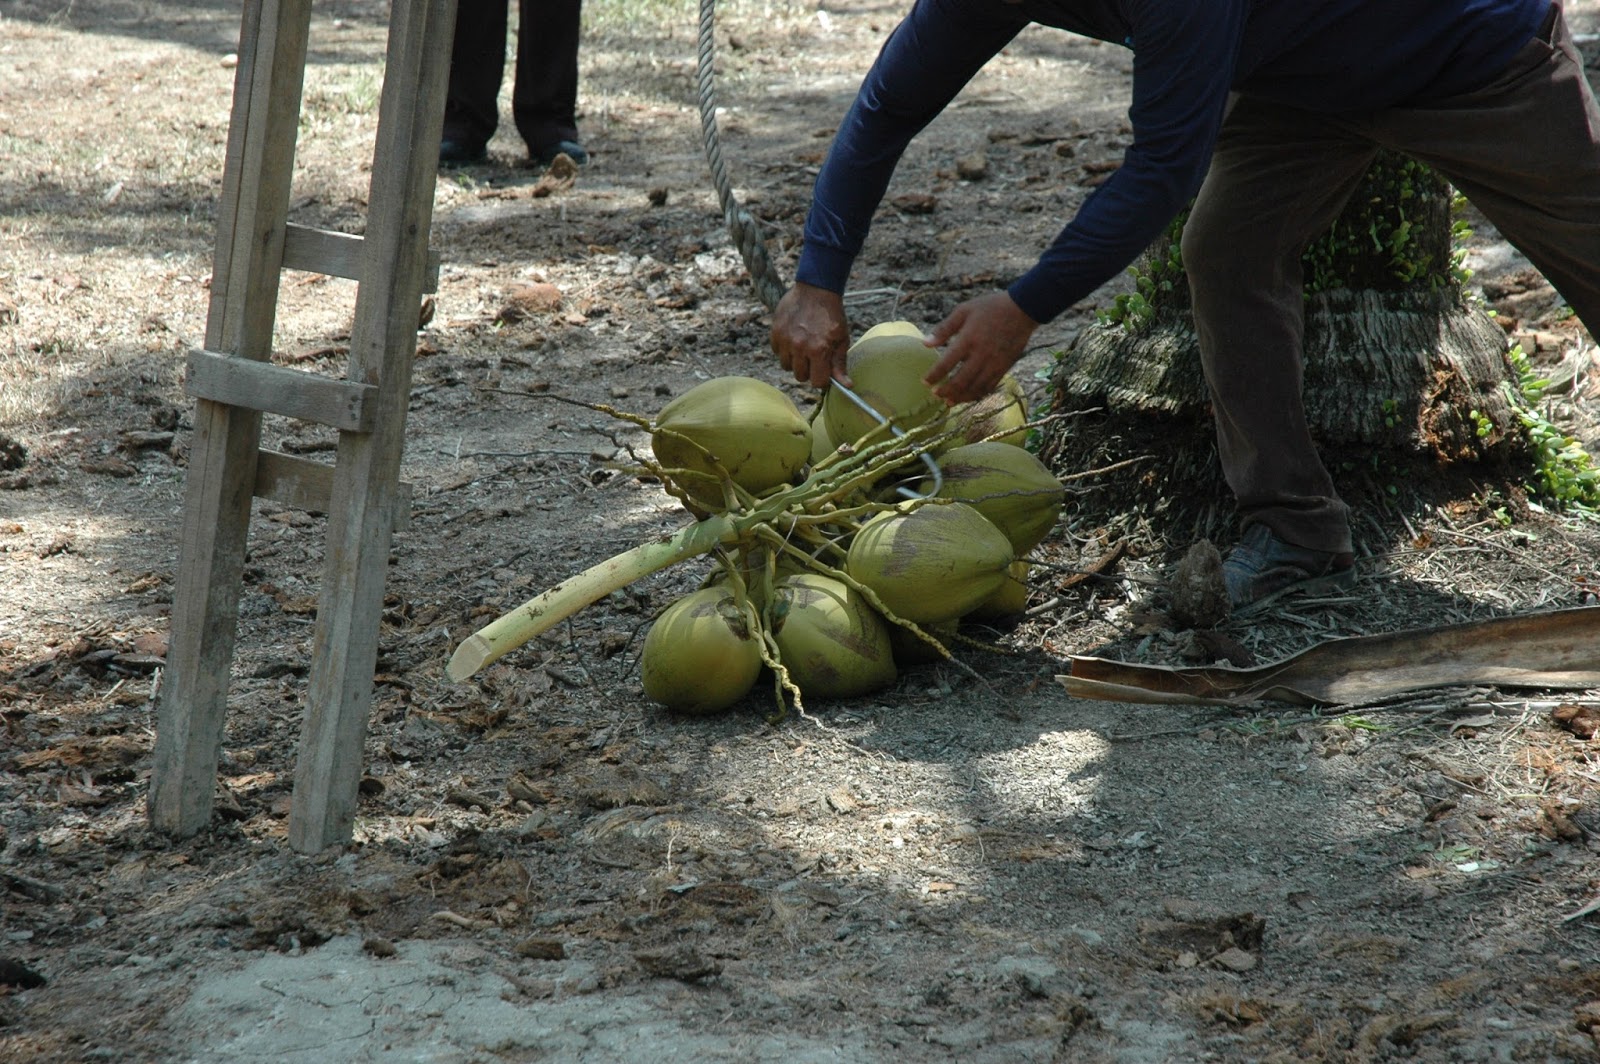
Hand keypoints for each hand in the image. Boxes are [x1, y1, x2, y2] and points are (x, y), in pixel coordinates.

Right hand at [771, 282, 850, 389]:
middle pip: (800, 377)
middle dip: (808, 370)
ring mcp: (785, 340)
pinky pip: (777, 352)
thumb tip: (847, 386)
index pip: (817, 382)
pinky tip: (793, 337)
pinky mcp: (775, 332)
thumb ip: (840, 364)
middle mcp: (800, 347)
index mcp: (819, 350)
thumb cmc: (832, 315)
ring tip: (803, 346)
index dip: (822, 378)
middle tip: (814, 356)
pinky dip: (784, 349)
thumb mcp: (842, 339)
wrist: (816, 289)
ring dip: (795, 361)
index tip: (823, 370)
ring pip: (787, 366)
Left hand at [923, 291, 1038, 403]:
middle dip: (945, 391)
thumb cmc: (990, 307)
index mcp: (968, 339)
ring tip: (948, 401)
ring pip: (975, 388)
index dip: (934, 376)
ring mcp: (994, 363)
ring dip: (960, 397)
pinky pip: (989, 387)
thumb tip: (925, 343)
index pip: (946, 364)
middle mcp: (981, 355)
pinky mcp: (1004, 367)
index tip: (925, 382)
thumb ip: (944, 328)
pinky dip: (977, 394)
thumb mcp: (964, 311)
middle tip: (935, 395)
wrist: (1022, 309)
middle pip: (960, 381)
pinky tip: (968, 396)